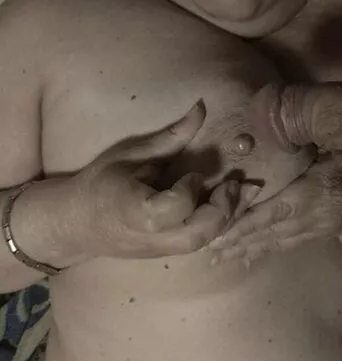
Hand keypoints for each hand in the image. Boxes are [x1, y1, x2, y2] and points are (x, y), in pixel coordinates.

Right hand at [68, 101, 253, 260]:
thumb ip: (171, 136)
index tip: (193, 174)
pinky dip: (220, 224)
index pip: (175, 207)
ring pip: (203, 244)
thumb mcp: (131, 154)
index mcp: (136, 211)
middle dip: (224, 210)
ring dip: (229, 218)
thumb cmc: (100, 182)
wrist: (77, 223)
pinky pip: (200, 244)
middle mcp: (151, 237)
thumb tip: (202, 106)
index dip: (190, 190)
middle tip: (235, 185)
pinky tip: (233, 205)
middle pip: (196, 235)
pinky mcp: (168, 253)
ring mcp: (160, 250)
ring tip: (245, 193)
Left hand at [209, 152, 341, 264]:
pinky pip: (278, 248)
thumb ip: (303, 150)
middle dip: (232, 243)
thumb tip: (283, 131)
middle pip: (260, 235)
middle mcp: (297, 222)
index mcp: (299, 200)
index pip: (263, 215)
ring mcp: (302, 234)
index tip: (216, 232)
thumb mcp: (326, 157)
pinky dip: (258, 253)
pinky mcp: (305, 239)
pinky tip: (244, 258)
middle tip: (206, 251)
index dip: (239, 225)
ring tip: (217, 258)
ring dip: (241, 251)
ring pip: (266, 244)